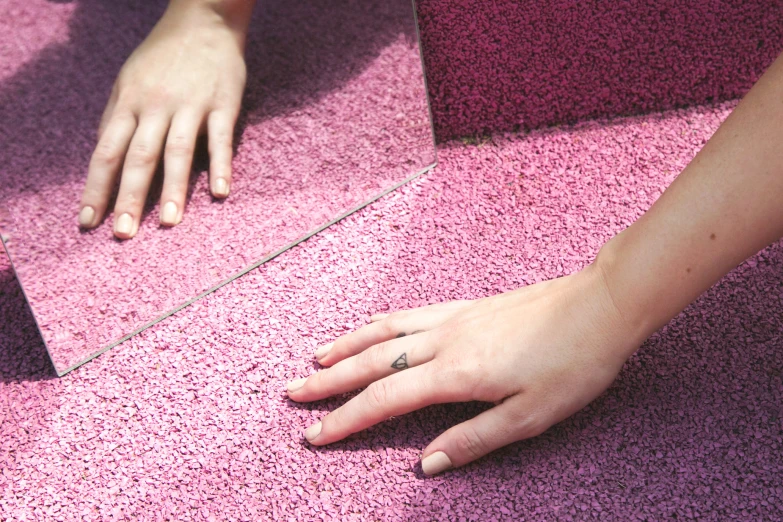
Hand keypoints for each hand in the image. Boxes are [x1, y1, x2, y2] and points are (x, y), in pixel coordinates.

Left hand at [78, 1, 248, 237]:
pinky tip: (220, 192)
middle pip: (138, 158)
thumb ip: (116, 118)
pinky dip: (221, 165)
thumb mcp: (129, 80)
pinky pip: (221, 139)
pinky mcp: (223, 104)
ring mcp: (191, 105)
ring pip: (178, 151)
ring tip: (168, 222)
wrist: (203, 19)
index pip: (105, 152)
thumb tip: (103, 157)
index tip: (88, 222)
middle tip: (123, 233)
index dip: (96, 189)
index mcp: (129, 103)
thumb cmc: (163, 55)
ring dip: (172, 188)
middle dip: (128, 198)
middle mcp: (156, 106)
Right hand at [287, 263, 641, 474]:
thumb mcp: (530, 418)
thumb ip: (474, 440)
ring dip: (346, 347)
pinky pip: (407, 314)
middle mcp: (444, 341)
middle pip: (371, 362)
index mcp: (456, 373)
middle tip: (293, 394)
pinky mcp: (466, 307)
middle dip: (329, 381)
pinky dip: (378, 324)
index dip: (345, 421)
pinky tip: (372, 329)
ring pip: (383, 332)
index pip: (384, 401)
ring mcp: (453, 318)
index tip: (314, 435)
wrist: (600, 306)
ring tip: (316, 359)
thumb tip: (426, 464)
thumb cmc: (572, 365)